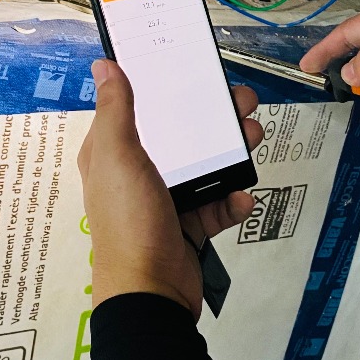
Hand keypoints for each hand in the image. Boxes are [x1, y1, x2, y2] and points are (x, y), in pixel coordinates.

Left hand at [77, 59, 262, 319]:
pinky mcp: (189, 227)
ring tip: (254, 138)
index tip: (194, 66)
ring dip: (232, 152)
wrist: (151, 295)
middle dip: (214, 117)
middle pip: (180, 133)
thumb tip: (104, 64)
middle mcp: (137, 173)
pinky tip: (241, 197)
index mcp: (112, 153)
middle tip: (244, 102)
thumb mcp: (118, 158)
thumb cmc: (128, 221)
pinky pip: (216, 205)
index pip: (137, 107)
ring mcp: (165, 201)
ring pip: (205, 165)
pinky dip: (232, 200)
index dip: (163, 85)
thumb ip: (116, 110)